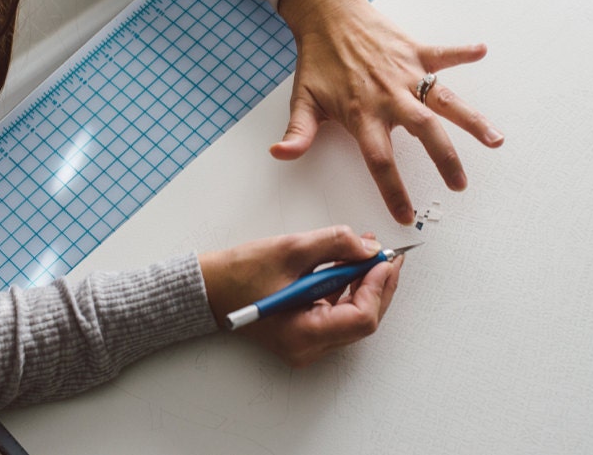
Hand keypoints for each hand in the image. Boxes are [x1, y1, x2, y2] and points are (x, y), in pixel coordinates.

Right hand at [198, 226, 401, 367]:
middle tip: (385, 253)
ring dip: (364, 284)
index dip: (378, 285)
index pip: (362, 317)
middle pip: (363, 320)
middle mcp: (307, 348)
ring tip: (365, 251)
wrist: (207, 288)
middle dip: (377, 284)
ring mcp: (306, 344)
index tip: (385, 258)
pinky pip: (337, 315)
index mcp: (303, 334)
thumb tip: (369, 248)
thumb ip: (335, 244)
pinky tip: (348, 265)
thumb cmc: (238, 274)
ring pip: (353, 317)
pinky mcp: (303, 333)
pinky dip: (347, 290)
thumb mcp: (290, 249)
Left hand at [271, 0, 504, 223]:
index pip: (379, 160)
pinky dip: (463, 53)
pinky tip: (481, 51)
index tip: (405, 214)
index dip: (393, 190)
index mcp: (362, 113)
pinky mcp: (415, 51)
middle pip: (424, 132)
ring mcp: (406, 73)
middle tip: (459, 185)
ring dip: (471, 119)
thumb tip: (280, 154)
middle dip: (445, 160)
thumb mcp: (303, 98)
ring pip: (444, 99)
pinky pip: (444, 54)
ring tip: (494, 140)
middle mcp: (389, 95)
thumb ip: (298, 132)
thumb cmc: (318, 59)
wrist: (327, 15)